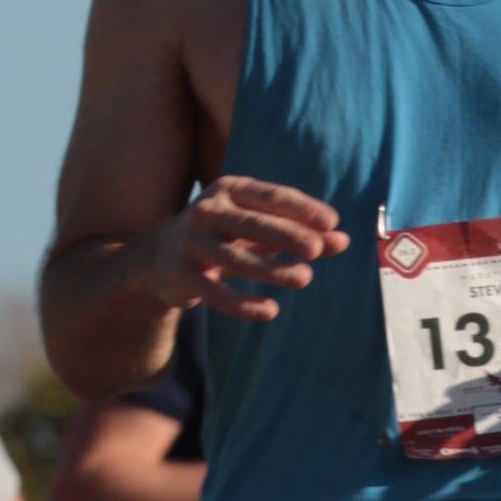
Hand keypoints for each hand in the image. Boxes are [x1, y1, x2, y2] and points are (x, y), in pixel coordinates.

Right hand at [161, 173, 346, 323]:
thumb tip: (343, 240)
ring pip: (235, 258)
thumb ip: (299, 232)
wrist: (157, 259)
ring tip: (304, 278)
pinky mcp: (182, 276)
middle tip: (317, 248)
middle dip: (285, 235)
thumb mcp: (258, 229)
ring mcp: (192, 243)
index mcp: (230, 190)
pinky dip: (242, 304)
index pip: (270, 196)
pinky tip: (270, 311)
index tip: (332, 222)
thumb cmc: (222, 235)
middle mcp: (207, 211)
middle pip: (252, 223)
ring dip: (271, 269)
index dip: (301, 208)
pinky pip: (215, 292)